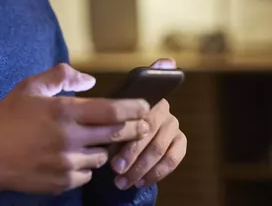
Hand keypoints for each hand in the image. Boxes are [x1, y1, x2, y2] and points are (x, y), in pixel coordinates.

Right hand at [0, 63, 151, 194]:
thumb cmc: (6, 118)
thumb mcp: (30, 87)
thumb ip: (61, 76)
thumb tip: (90, 80)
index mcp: (64, 112)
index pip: (112, 111)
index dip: (134, 109)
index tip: (146, 106)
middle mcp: (70, 138)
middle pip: (116, 135)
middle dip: (133, 129)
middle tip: (141, 125)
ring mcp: (67, 163)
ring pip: (102, 156)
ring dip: (105, 148)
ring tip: (98, 140)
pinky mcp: (62, 182)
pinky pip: (87, 174)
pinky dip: (86, 165)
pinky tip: (77, 157)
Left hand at [109, 58, 186, 189]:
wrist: (118, 131)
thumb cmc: (108, 121)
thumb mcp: (102, 111)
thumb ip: (100, 105)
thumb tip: (91, 89)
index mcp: (142, 93)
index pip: (140, 106)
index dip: (130, 125)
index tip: (114, 142)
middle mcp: (162, 105)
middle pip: (149, 129)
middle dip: (131, 152)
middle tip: (115, 168)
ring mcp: (173, 123)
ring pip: (159, 147)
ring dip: (141, 167)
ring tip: (122, 180)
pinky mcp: (180, 140)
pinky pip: (173, 158)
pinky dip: (157, 173)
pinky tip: (141, 182)